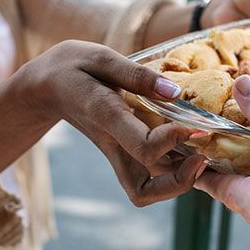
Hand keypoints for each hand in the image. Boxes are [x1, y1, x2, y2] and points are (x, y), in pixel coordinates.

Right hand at [22, 40, 205, 205]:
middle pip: (144, 190)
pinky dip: (173, 173)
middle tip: (203, 158)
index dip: (174, 140)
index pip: (144, 147)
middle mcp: (113, 146)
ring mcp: (117, 155)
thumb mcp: (101, 58)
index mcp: (107, 118)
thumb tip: (175, 92)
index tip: (196, 123)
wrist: (46, 88)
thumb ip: (137, 75)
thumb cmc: (73, 67)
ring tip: (202, 156)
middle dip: (179, 182)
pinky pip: (149, 177)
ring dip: (179, 182)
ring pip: (147, 190)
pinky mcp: (123, 156)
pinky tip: (190, 151)